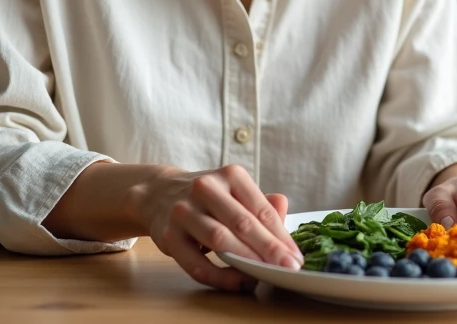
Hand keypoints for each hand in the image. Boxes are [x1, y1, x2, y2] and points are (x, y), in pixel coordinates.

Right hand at [138, 163, 302, 290]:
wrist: (160, 194)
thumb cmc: (210, 198)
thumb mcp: (236, 192)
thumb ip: (262, 204)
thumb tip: (284, 215)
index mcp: (230, 175)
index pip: (261, 208)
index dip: (281, 235)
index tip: (296, 256)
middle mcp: (206, 188)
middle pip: (243, 223)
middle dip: (269, 250)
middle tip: (288, 268)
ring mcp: (184, 211)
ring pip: (219, 240)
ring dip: (245, 262)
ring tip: (264, 276)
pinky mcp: (168, 235)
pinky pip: (196, 263)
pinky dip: (220, 277)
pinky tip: (238, 282)